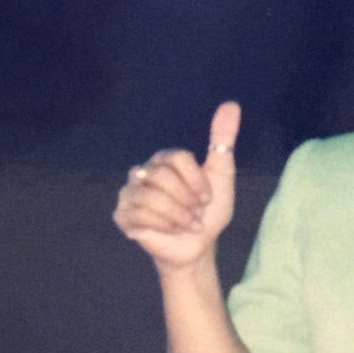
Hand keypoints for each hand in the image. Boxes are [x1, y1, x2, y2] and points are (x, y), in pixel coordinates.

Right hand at [113, 101, 239, 272]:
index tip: (206, 198)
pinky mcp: (122, 214)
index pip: (177, 158)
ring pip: (151, 197)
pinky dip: (162, 226)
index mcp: (164, 160)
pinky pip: (138, 215)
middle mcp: (143, 171)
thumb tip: (231, 105)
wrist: (196, 248)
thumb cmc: (208, 212)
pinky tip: (169, 231)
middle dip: (186, 202)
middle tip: (195, 215)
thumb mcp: (221, 176)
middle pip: (163, 177)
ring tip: (186, 225)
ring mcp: (129, 192)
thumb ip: (223, 140)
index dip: (196, 181)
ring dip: (177, 216)